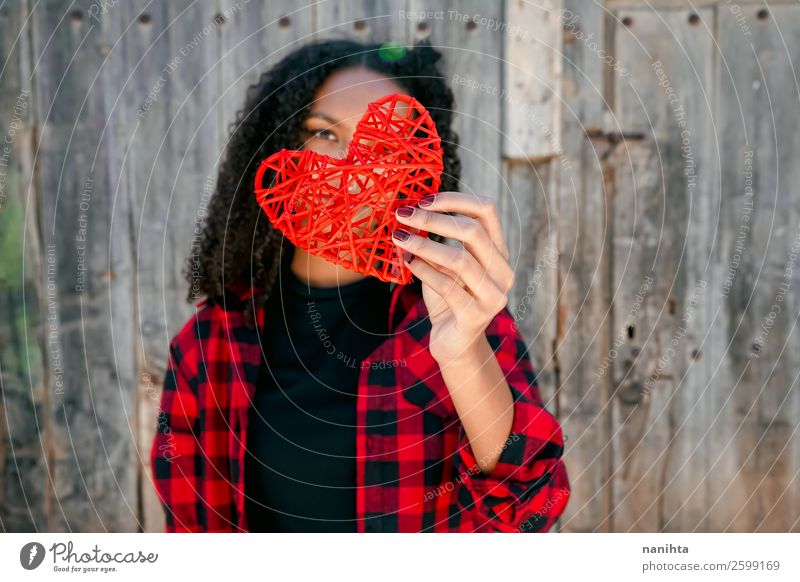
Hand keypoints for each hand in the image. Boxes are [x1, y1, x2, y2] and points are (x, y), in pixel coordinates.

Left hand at [392, 192, 514, 363]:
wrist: (454, 346)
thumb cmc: (448, 299)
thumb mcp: (444, 265)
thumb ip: (437, 242)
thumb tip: (410, 212)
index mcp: (498, 252)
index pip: (487, 211)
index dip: (454, 200)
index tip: (422, 200)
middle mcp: (503, 272)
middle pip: (473, 232)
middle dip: (434, 219)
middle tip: (402, 215)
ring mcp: (493, 296)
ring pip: (459, 259)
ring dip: (424, 245)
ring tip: (398, 238)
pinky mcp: (476, 316)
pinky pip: (447, 286)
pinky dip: (423, 270)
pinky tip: (406, 263)